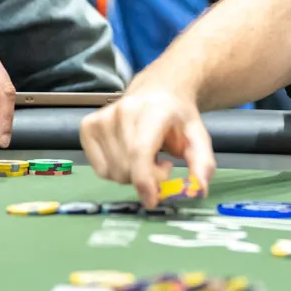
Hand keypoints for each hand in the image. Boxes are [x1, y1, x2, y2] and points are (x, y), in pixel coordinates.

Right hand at [79, 85, 215, 207]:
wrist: (159, 89)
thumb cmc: (177, 116)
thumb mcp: (198, 136)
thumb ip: (203, 162)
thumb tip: (199, 190)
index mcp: (152, 110)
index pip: (140, 151)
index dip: (144, 180)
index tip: (152, 200)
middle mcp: (122, 111)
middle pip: (127, 167)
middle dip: (147, 178)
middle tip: (162, 164)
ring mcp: (101, 118)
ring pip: (112, 172)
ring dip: (132, 175)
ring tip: (147, 156)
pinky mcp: (87, 127)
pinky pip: (100, 169)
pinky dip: (116, 171)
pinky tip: (130, 156)